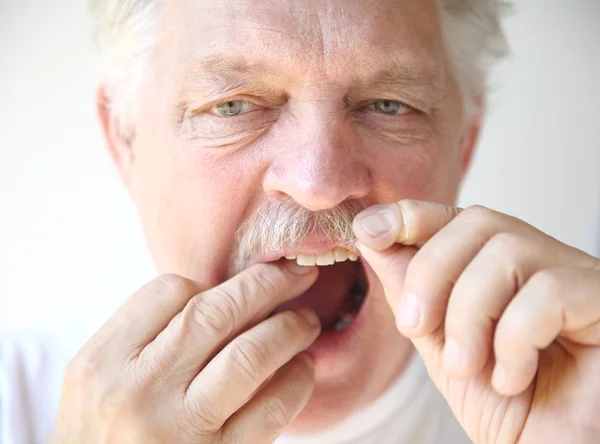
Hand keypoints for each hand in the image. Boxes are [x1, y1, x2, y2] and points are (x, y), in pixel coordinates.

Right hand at [50, 262, 320, 443]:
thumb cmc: (104, 435)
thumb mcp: (98, 382)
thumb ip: (145, 338)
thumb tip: (222, 296)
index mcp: (102, 361)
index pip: (170, 291)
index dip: (212, 284)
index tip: (235, 292)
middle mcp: (137, 391)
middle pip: (216, 314)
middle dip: (267, 284)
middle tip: (297, 274)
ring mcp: (178, 429)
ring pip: (249, 356)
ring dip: (289, 330)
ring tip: (306, 321)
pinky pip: (269, 410)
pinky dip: (295, 381)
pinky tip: (302, 369)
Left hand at [353, 200, 599, 443]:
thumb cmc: (506, 408)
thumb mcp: (440, 346)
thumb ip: (412, 293)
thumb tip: (373, 236)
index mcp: (500, 267)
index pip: (457, 217)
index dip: (410, 215)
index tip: (368, 231)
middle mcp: (541, 261)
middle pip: (479, 222)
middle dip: (430, 273)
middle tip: (413, 326)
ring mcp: (576, 277)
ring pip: (508, 252)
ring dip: (468, 315)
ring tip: (465, 366)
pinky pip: (550, 292)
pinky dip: (514, 340)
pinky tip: (512, 378)